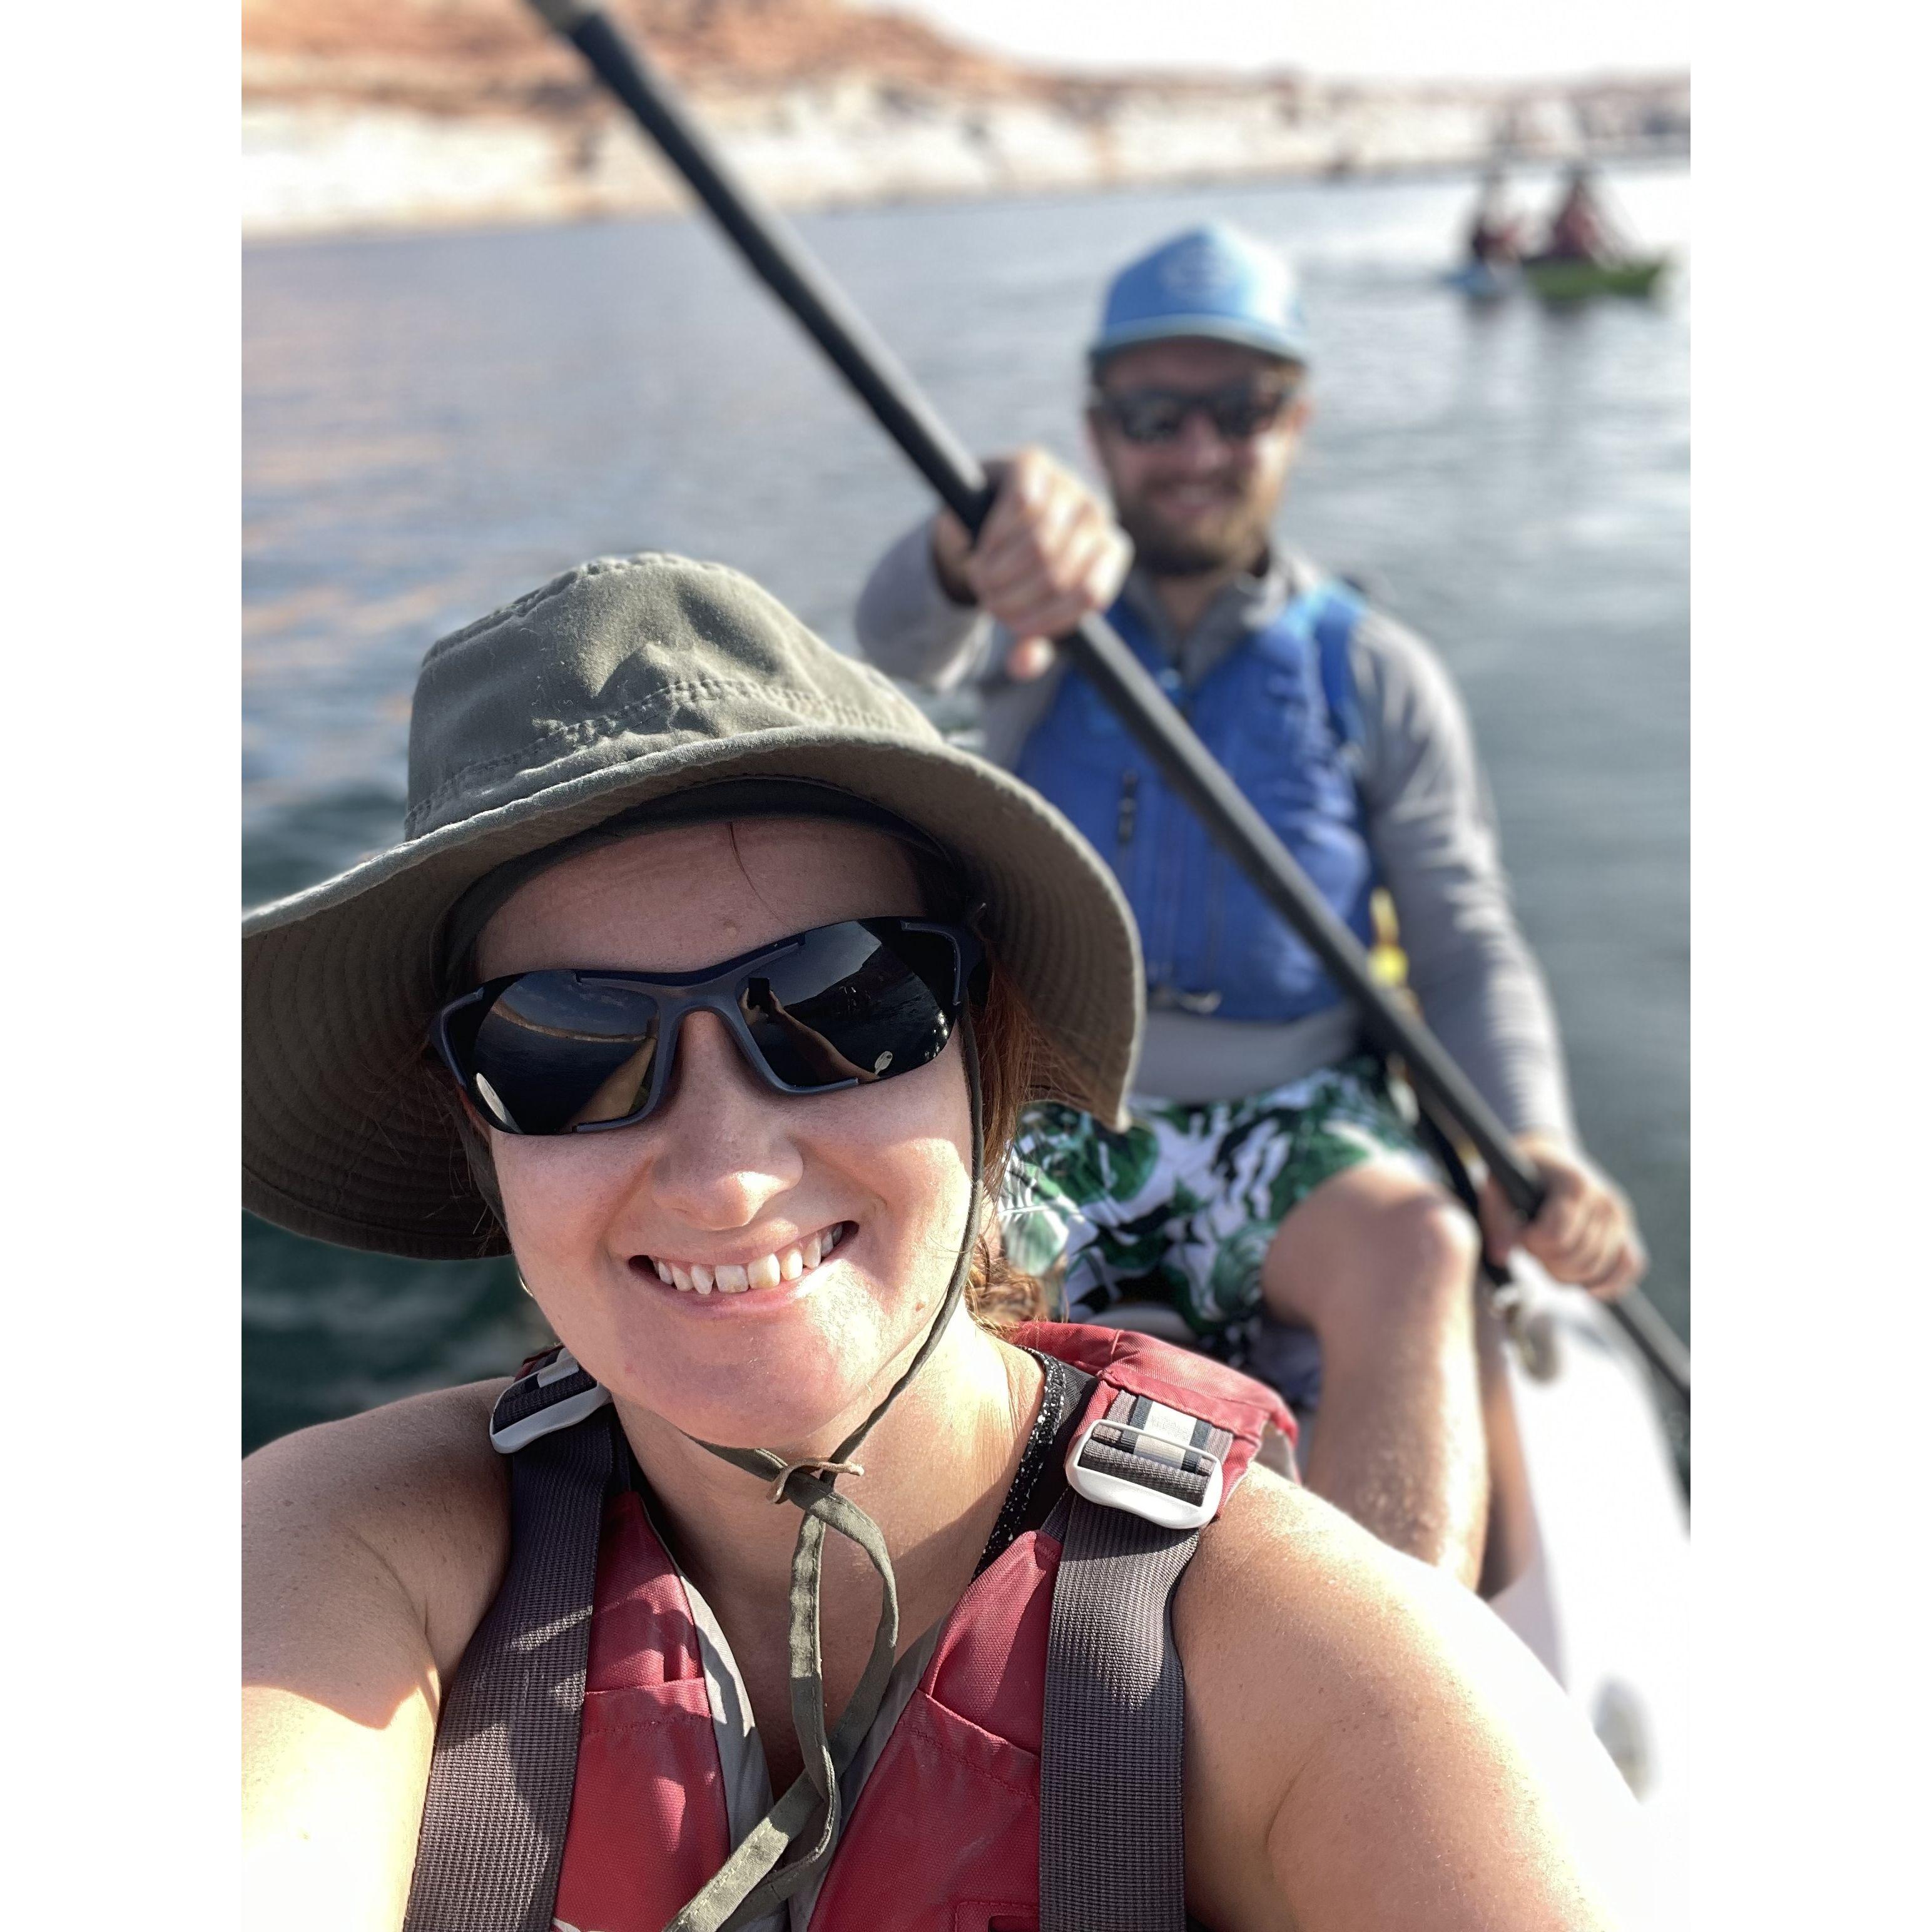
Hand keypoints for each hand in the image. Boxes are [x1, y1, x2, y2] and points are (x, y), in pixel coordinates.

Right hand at [930, 447, 1131, 679]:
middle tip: (988, 603)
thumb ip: (1033, 643)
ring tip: (981, 581)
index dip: (1048, 619)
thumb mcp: (1029, 612)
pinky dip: (995, 536)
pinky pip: (1020, 505)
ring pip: (1038, 541)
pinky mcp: (1035, 463)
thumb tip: (1023, 664)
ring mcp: (1069, 484)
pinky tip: (982, 548)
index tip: (1013, 628)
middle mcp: (1098, 515)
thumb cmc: (1018, 573)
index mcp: (1111, 552)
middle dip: (1014, 598)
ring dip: (1000, 571)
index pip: (1091, 594)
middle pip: (1058, 571)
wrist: (985, 520)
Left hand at [1477, 1131, 1646, 1298]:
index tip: (1522, 1230)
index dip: (1532, 1242)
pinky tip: (1586, 1287)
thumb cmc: (1520, 1175)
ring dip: (1567, 1273)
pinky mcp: (1626, 1231)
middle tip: (1533, 1243)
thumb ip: (1498, 1221)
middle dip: (1546, 1259)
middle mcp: (1605, 1201)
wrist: (1549, 1158)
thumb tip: (1501, 1257)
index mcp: (1575, 1185)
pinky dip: (1609, 1283)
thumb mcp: (1498, 1188)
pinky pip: (1630, 1267)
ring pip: (1597, 1268)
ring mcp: (1620, 1217)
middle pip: (1577, 1258)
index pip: (1556, 1237)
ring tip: (1549, 1254)